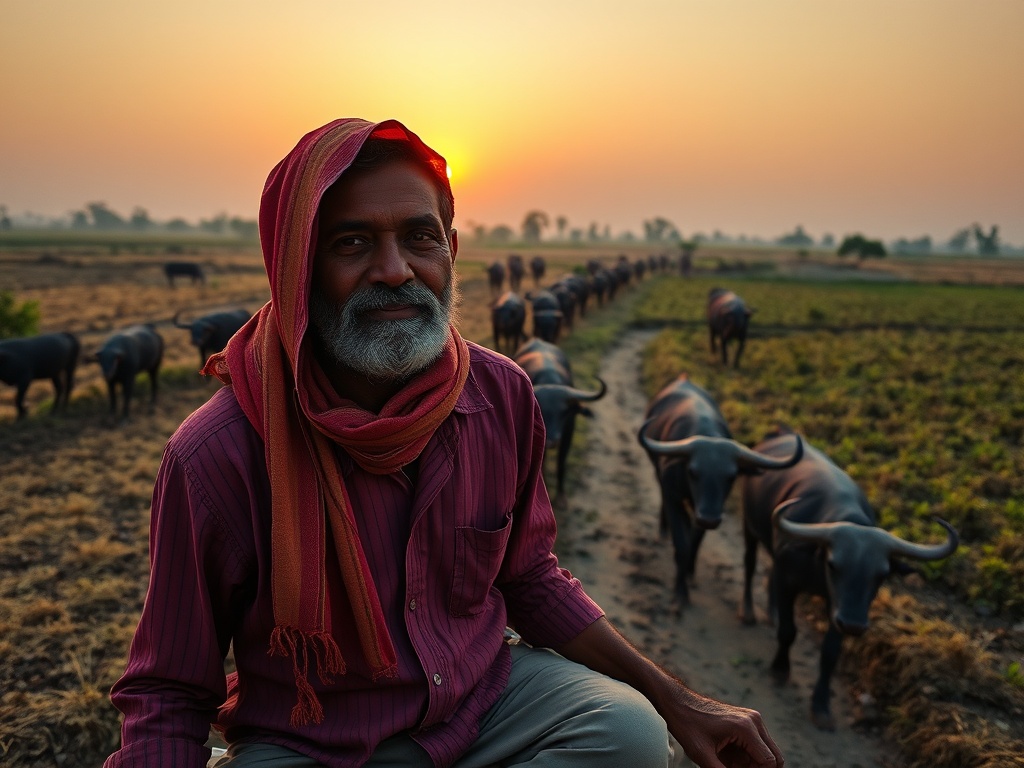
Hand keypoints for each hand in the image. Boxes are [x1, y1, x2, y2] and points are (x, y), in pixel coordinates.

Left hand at [665, 696, 782, 767]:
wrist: (677, 703)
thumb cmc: (687, 726)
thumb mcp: (703, 756)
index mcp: (746, 727)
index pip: (769, 762)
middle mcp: (754, 721)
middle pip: (774, 758)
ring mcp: (751, 719)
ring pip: (766, 753)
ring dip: (752, 765)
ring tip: (727, 764)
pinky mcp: (746, 721)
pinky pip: (756, 746)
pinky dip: (747, 758)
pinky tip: (727, 759)